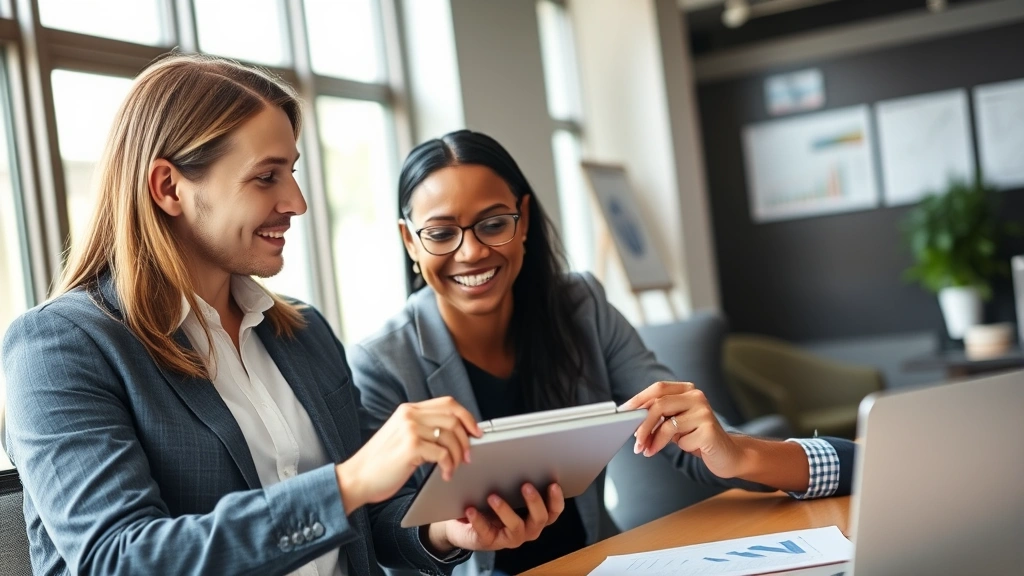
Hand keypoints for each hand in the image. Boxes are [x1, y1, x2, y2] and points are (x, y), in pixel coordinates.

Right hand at [336, 396, 481, 513]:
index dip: (467, 416)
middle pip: (453, 417)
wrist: (356, 478)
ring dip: (457, 456)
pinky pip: (443, 454)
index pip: (447, 403)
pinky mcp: (411, 447)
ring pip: (450, 436)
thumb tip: (455, 434)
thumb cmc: (380, 463)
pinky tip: (444, 475)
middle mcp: (409, 415)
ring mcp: (409, 429)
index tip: (476, 431)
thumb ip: (422, 429)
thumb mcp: (401, 437)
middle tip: (468, 455)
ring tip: (453, 468)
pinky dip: (448, 466)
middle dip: (466, 439)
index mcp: (408, 410)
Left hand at [427, 483, 564, 552]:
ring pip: (516, 526)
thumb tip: (520, 458)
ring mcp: (510, 538)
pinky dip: (479, 520)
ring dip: (505, 510)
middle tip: (526, 485)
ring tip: (492, 497)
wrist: (465, 525)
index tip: (553, 484)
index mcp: (535, 517)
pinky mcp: (490, 541)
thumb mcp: (506, 492)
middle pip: (540, 518)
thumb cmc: (491, 505)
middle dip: (535, 501)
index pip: (553, 511)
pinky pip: (486, 532)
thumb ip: (515, 480)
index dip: (556, 499)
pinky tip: (471, 509)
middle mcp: (527, 529)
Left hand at [622, 381, 747, 478]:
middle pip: (659, 404)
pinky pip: (682, 440)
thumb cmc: (696, 437)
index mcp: (687, 390)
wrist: (728, 454)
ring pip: (668, 424)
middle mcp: (697, 396)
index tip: (623, 412)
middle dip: (642, 425)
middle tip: (635, 442)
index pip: (657, 388)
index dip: (638, 399)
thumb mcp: (674, 424)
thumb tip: (631, 420)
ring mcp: (705, 411)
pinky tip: (687, 448)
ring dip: (653, 441)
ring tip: (647, 451)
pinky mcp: (710, 429)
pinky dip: (677, 447)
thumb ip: (658, 417)